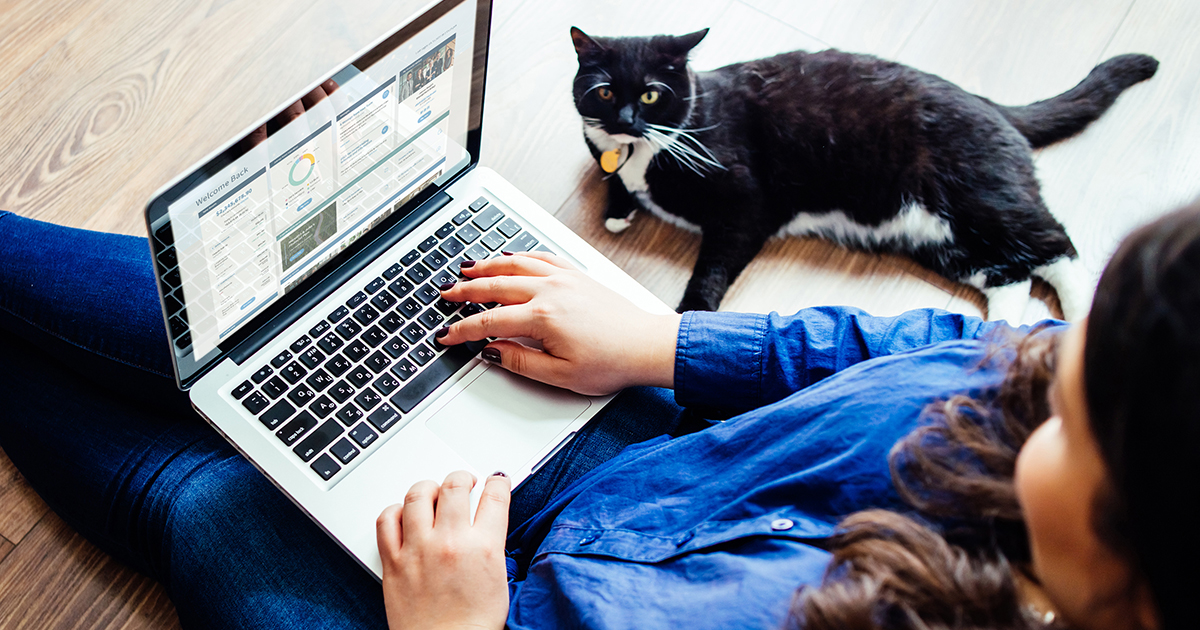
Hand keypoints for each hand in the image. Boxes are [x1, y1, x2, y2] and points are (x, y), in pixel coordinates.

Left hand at [376, 471, 510, 629]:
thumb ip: (491, 542)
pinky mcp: (393, 562)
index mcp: (483, 547)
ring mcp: (418, 550)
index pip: (495, 496)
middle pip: (455, 486)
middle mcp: (450, 543)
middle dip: (462, 478)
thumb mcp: (498, 577)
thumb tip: (486, 519)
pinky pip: (386, 520)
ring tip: (433, 492)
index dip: (498, 482)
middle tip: (464, 482)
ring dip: (429, 488)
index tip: (496, 481)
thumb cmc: (473, 623)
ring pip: (418, 495)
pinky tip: (404, 514)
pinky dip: (395, 511)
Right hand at [437, 252, 681, 395]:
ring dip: (488, 265)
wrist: (646, 345)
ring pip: (516, 264)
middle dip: (465, 290)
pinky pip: (541, 257)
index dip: (463, 330)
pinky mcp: (577, 275)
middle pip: (496, 285)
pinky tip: (510, 257)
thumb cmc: (611, 361)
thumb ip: (520, 361)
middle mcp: (551, 291)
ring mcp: (564, 279)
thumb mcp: (560, 375)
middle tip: (445, 293)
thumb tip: (491, 351)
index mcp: (542, 317)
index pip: (489, 322)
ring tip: (467, 268)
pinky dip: (520, 255)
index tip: (446, 335)